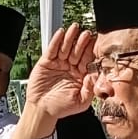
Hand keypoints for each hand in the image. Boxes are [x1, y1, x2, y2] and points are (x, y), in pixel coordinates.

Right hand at [14, 23, 98, 138]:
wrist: (42, 110)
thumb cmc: (61, 108)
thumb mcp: (82, 101)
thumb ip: (90, 89)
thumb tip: (96, 75)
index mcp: (81, 75)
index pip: (88, 60)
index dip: (91, 51)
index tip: (96, 42)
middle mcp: (71, 67)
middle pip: (78, 51)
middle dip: (82, 42)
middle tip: (87, 33)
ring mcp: (59, 64)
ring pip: (66, 48)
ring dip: (70, 37)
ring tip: (74, 28)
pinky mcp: (46, 62)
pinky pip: (52, 50)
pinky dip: (56, 41)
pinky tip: (61, 33)